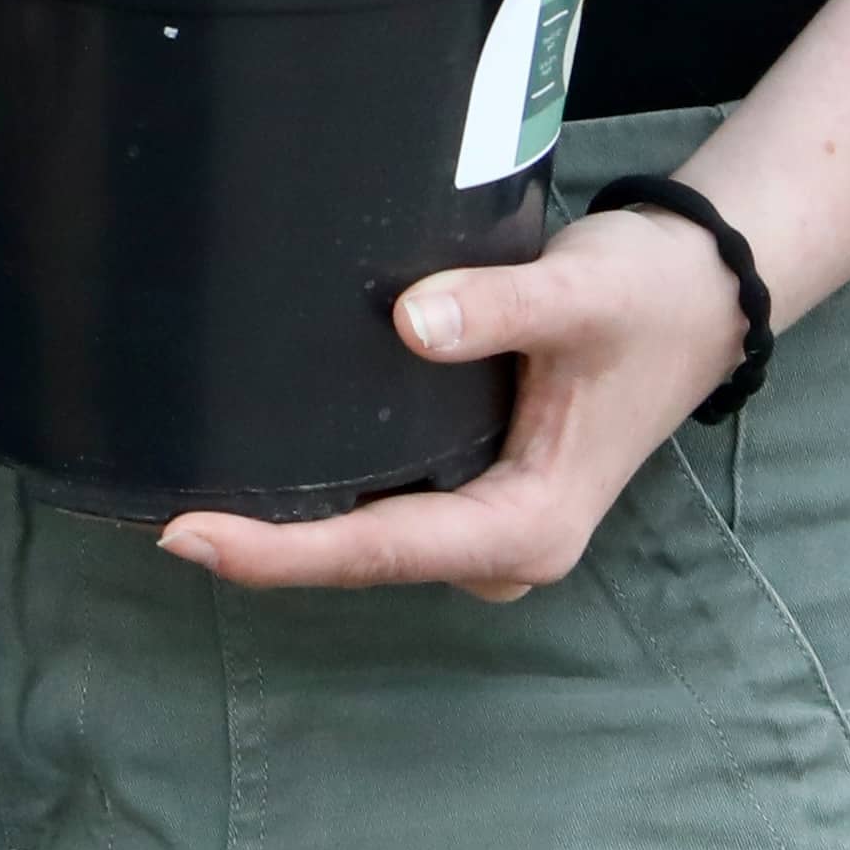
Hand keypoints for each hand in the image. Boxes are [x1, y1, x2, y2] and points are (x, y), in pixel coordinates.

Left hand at [151, 202, 751, 600]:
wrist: (703, 292)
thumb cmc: (647, 296)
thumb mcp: (580, 293)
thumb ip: (499, 306)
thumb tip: (412, 320)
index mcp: (528, 527)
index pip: (379, 550)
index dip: (281, 553)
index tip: (188, 535)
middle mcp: (503, 545)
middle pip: (359, 558)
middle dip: (262, 547)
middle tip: (147, 513)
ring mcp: (487, 521)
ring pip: (366, 537)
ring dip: (283, 523)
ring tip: (173, 492)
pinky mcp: (475, 485)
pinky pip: (382, 504)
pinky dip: (320, 491)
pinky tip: (252, 463)